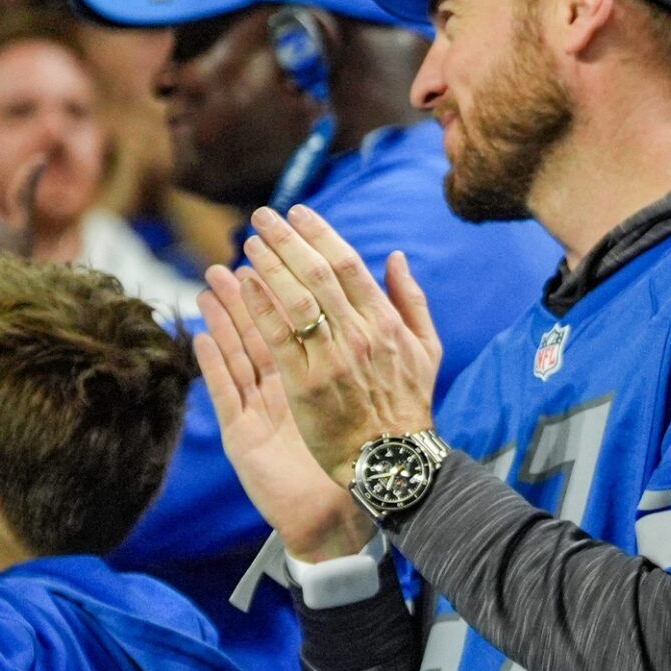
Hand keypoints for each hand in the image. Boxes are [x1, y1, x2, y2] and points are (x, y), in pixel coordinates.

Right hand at [194, 271, 372, 559]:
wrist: (351, 502)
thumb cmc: (359, 447)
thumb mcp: (377, 388)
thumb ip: (380, 339)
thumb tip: (392, 284)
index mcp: (313, 373)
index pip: (298, 320)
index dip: (287, 285)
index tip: (278, 251)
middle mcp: (283, 386)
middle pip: (264, 329)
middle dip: (250, 292)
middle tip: (231, 257)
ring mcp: (261, 409)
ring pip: (239, 353)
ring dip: (223, 317)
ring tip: (208, 285)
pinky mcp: (244, 435)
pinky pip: (227, 393)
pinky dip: (213, 363)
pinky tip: (199, 336)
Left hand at [228, 205, 443, 484]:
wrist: (391, 457)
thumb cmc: (408, 402)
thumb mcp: (427, 348)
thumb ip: (412, 299)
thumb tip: (396, 257)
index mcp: (387, 323)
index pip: (348, 265)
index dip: (319, 234)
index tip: (298, 213)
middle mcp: (359, 335)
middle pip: (316, 274)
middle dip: (286, 240)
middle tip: (262, 217)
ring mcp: (330, 359)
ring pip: (293, 300)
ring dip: (268, 266)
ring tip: (248, 243)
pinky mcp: (304, 385)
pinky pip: (277, 338)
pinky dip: (259, 307)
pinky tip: (243, 285)